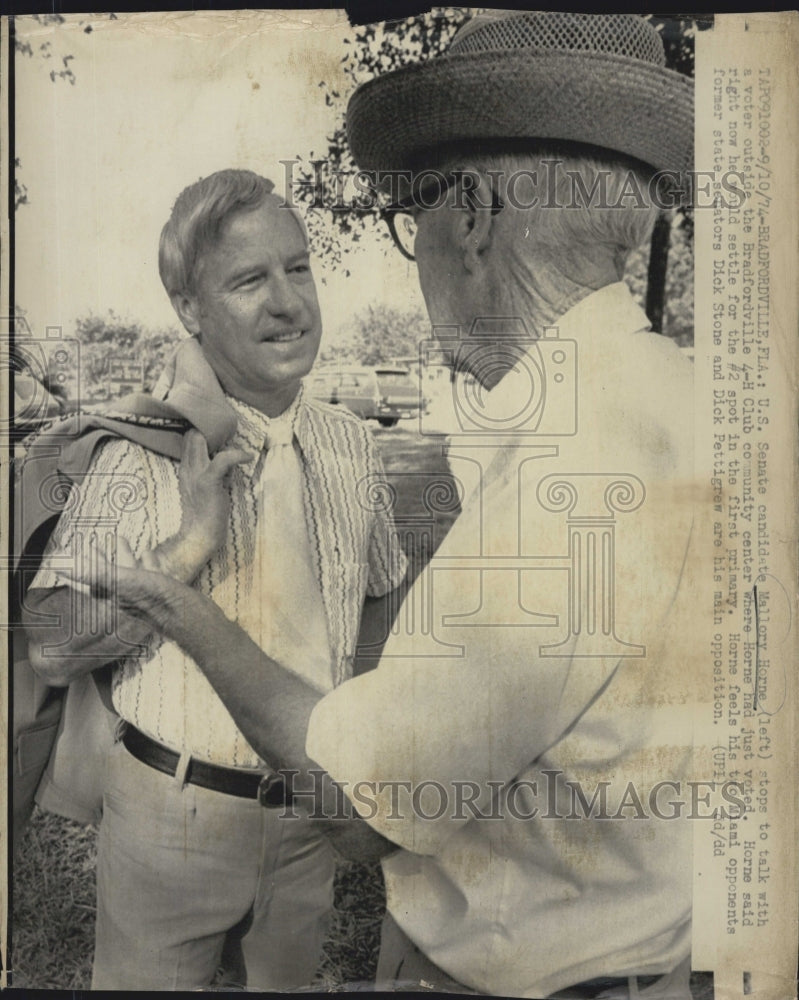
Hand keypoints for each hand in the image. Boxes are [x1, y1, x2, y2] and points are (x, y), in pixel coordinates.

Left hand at [63, 535, 188, 635]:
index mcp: (115, 593)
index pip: (90, 576)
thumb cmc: (159, 601)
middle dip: (100, 557)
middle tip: (92, 542)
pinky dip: (146, 562)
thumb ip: (94, 573)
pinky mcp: (163, 593)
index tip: (67, 552)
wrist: (193, 620)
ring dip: (123, 556)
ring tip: (121, 540)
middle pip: (107, 573)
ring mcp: (146, 595)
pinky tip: (148, 553)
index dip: (78, 564)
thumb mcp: (125, 582)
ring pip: (129, 572)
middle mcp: (127, 596)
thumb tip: (60, 564)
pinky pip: (150, 574)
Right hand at [170, 429, 249, 571]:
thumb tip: (230, 455)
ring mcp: (196, 474)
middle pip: (192, 433)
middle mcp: (187, 468)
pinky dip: (237, 455)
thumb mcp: (210, 485)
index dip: (204, 429)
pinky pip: (223, 459)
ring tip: (237, 446)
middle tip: (230, 432)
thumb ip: (217, 469)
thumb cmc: (208, 513)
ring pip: (201, 439)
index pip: (189, 438)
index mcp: (186, 468)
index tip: (221, 430)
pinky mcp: (208, 482)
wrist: (200, 537)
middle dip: (211, 428)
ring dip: (222, 438)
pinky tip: (248, 457)